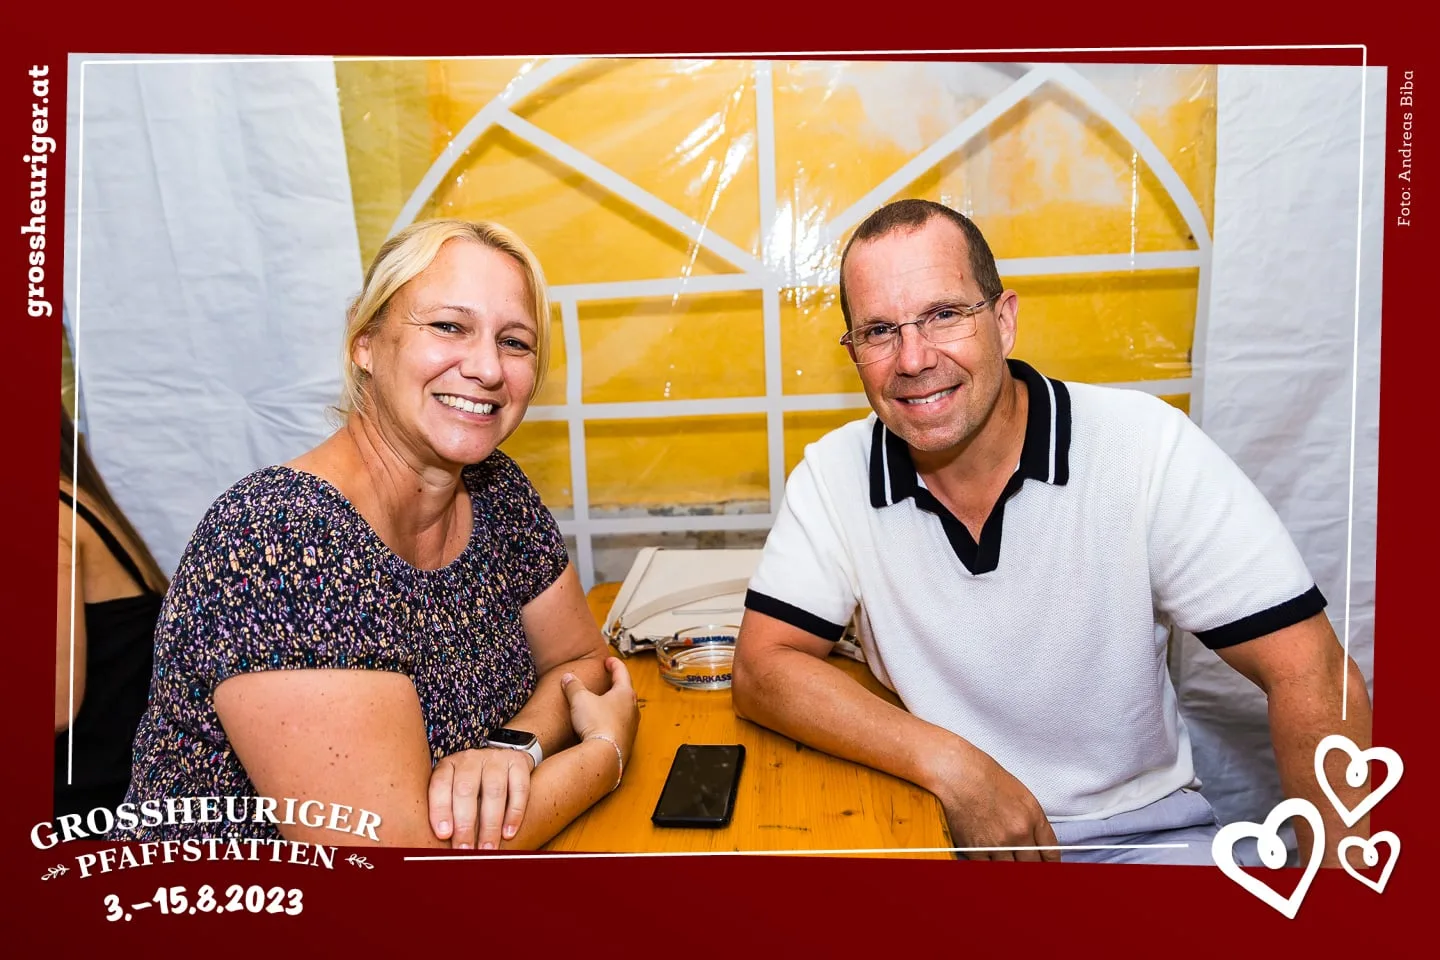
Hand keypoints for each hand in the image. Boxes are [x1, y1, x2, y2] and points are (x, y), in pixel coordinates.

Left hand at [428, 746, 533, 849]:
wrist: (501, 760)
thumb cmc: (470, 787)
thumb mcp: (451, 791)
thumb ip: (445, 812)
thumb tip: (437, 847)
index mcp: (448, 765)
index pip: (440, 785)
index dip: (440, 810)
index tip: (444, 835)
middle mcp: (470, 759)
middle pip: (466, 789)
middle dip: (465, 823)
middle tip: (466, 850)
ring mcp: (496, 758)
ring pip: (494, 790)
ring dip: (490, 824)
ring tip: (487, 848)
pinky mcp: (519, 761)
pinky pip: (519, 788)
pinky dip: (514, 814)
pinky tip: (508, 834)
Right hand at [560, 657, 638, 759]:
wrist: (605, 754)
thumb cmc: (597, 724)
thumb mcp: (580, 700)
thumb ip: (573, 686)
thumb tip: (567, 678)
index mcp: (625, 693)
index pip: (622, 672)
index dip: (614, 664)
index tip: (609, 661)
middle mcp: (632, 708)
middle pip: (626, 691)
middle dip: (616, 684)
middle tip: (609, 680)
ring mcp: (631, 725)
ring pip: (624, 709)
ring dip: (615, 704)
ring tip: (604, 703)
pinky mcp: (626, 740)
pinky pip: (620, 725)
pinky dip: (612, 720)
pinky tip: (602, 725)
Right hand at [936, 744, 1059, 861]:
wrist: (958, 774)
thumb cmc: (986, 778)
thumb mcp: (1021, 796)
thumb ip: (1032, 822)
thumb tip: (1035, 844)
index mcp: (1032, 818)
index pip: (1051, 852)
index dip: (1050, 864)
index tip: (1048, 867)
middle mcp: (1018, 833)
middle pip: (1032, 865)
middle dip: (1031, 868)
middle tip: (1025, 866)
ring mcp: (997, 843)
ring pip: (1010, 870)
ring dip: (1008, 868)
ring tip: (1005, 863)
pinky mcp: (976, 849)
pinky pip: (987, 869)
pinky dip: (988, 867)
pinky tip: (988, 861)